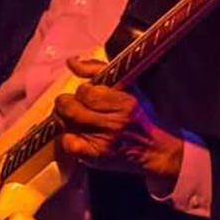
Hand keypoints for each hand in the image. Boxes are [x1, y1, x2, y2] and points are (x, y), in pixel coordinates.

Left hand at [53, 56, 183, 184]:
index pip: (85, 91)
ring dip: (65, 120)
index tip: (87, 94)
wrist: (154, 149)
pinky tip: (77, 135)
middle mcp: (114, 123)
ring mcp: (105, 141)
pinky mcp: (96, 157)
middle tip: (71, 105)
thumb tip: (71, 62)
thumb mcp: (127, 86)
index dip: (82, 91)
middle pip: (70, 108)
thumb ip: (97, 69)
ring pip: (65, 124)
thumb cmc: (140, 116)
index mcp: (124, 102)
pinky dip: (67, 138)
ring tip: (75, 119)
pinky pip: (68, 144)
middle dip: (65, 104)